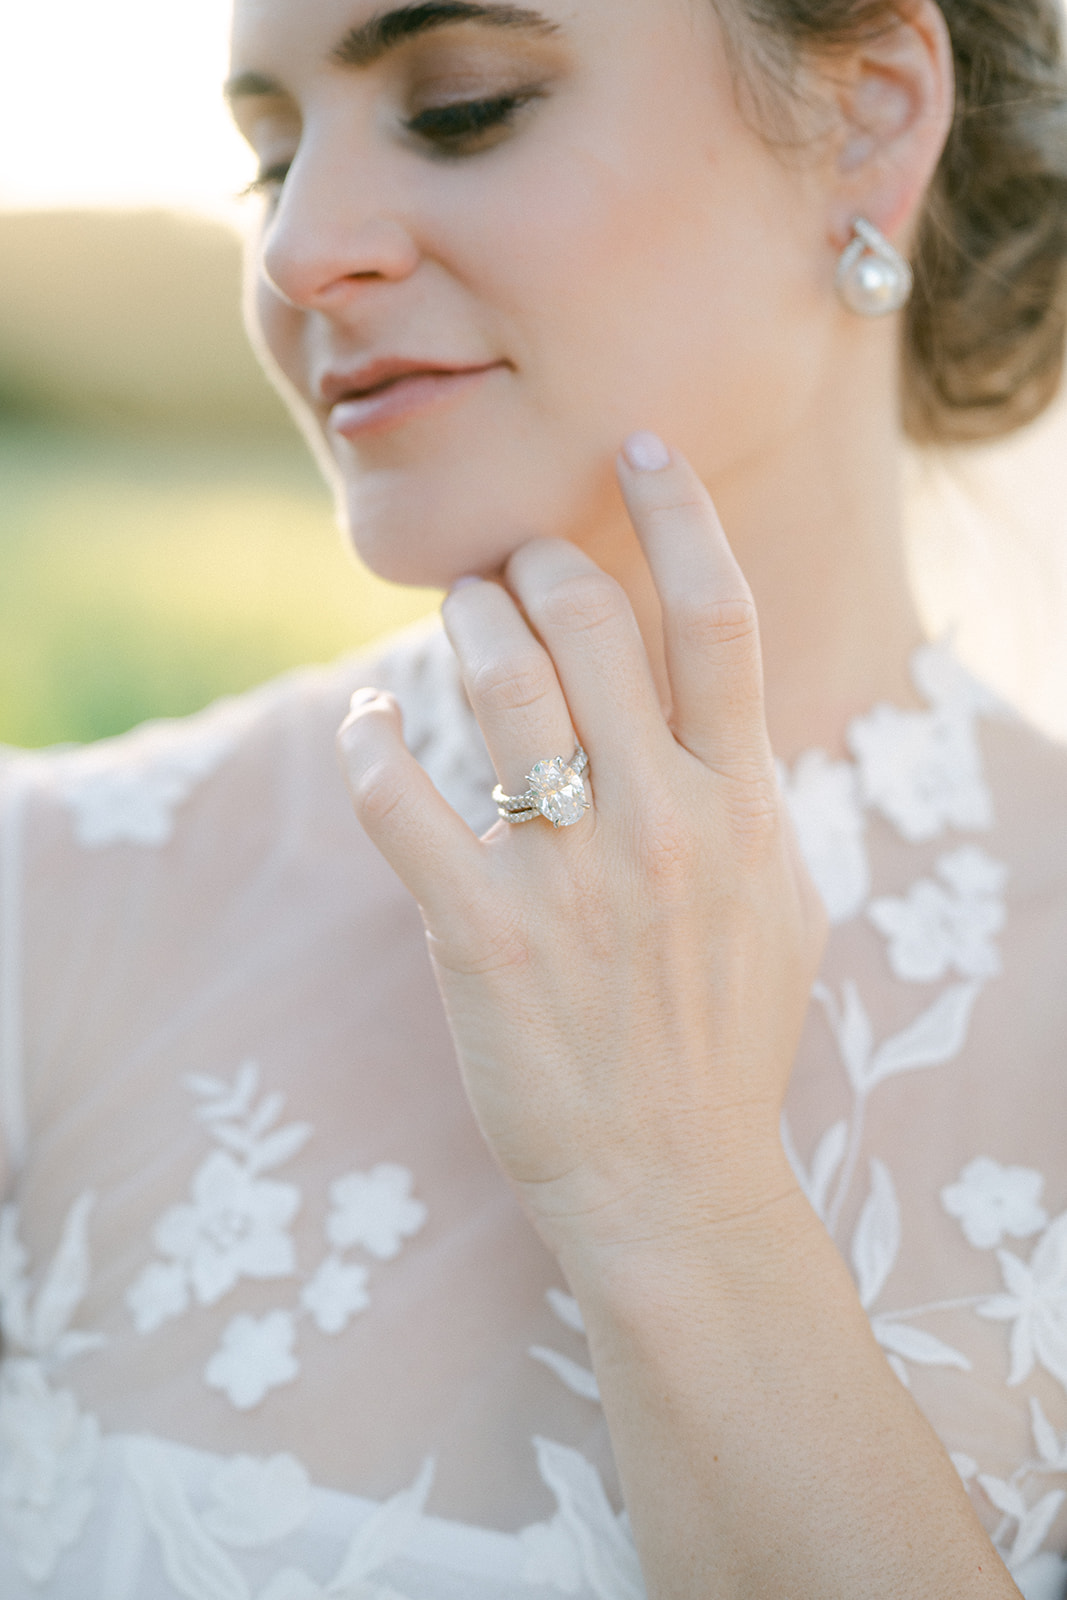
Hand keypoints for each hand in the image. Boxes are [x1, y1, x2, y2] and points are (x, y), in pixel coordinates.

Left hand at [338, 436, 826, 1261]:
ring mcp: (570, 877)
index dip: (677, 512)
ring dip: (461, 627)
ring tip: (452, 620)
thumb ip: (747, 793)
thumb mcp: (778, 902)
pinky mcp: (481, 936)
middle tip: (512, 572)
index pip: (718, 617)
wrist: (674, 1182)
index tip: (637, 447)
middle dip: (538, 566)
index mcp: (741, 803)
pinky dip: (370, 741)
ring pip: (498, 685)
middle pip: (588, 623)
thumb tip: (706, 706)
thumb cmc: (725, 1039)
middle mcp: (662, 822)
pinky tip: (366, 721)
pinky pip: (403, 799)